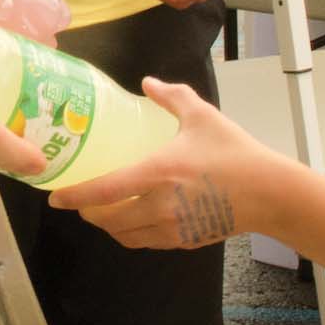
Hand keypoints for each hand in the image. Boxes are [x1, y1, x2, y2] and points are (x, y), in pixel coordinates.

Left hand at [49, 78, 275, 249]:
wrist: (269, 193)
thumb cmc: (235, 152)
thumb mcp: (201, 115)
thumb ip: (171, 96)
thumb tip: (146, 82)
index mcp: (159, 172)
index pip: (106, 190)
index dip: (75, 196)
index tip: (55, 196)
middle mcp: (161, 205)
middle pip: (109, 219)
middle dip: (88, 213)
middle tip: (80, 202)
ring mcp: (173, 228)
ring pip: (126, 236)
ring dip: (109, 226)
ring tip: (103, 211)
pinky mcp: (185, 241)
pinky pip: (147, 242)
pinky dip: (132, 234)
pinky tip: (133, 220)